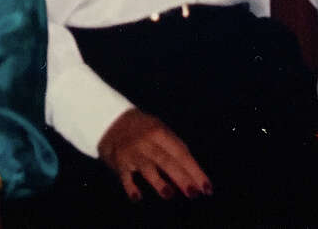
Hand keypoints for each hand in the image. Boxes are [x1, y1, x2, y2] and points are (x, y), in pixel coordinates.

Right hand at [96, 108, 211, 201]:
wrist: (111, 121)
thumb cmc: (144, 129)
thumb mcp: (160, 130)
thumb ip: (175, 148)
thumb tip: (193, 173)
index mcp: (160, 132)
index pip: (181, 153)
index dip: (195, 171)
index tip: (206, 188)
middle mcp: (146, 142)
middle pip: (166, 161)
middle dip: (181, 177)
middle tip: (193, 193)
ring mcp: (132, 152)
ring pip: (147, 168)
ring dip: (157, 181)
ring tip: (169, 194)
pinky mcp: (119, 161)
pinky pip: (125, 176)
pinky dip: (130, 186)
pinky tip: (137, 197)